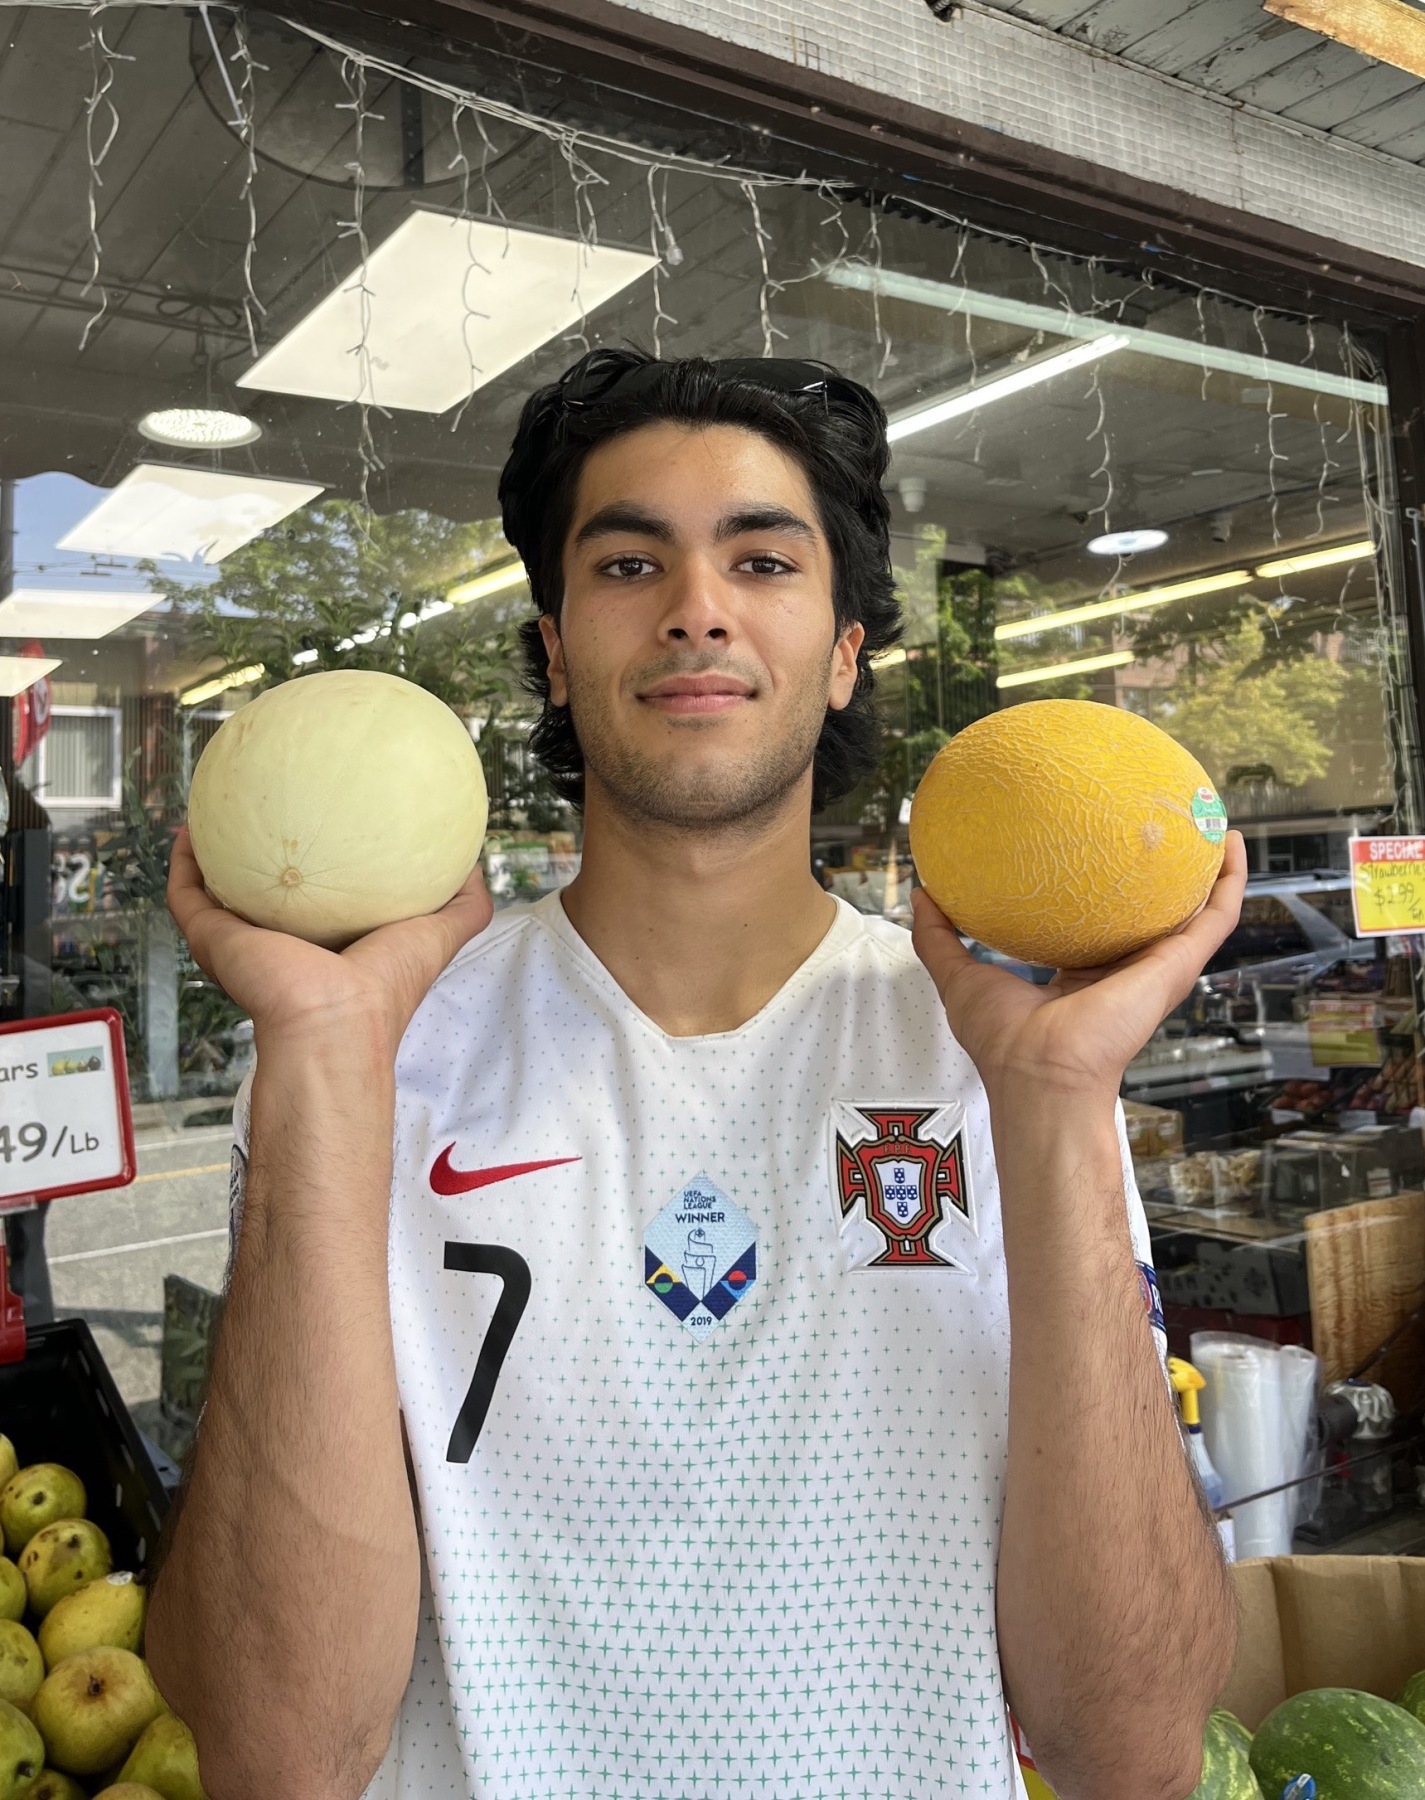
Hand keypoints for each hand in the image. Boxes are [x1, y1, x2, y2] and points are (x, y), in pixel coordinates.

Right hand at [167, 827, 493, 1056]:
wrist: (333, 1022)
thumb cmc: (387, 985)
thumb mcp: (441, 933)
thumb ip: (464, 902)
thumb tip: (475, 860)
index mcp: (328, 947)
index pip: (319, 906)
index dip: (319, 870)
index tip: (322, 826)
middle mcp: (283, 947)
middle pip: (263, 899)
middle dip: (259, 862)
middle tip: (261, 814)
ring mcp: (243, 945)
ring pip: (217, 896)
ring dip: (211, 857)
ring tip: (213, 813)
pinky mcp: (213, 941)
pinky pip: (187, 896)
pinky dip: (184, 864)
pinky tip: (189, 829)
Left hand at [910, 831, 1247, 1103]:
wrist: (1039, 1074)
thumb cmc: (1004, 1041)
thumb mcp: (961, 976)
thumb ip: (940, 937)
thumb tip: (925, 894)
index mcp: (1081, 976)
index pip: (1098, 928)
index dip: (1100, 892)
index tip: (1098, 851)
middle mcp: (1125, 970)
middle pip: (1151, 916)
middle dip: (1161, 876)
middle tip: (1164, 825)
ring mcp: (1156, 968)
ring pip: (1196, 912)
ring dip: (1212, 871)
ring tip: (1215, 824)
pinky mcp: (1177, 966)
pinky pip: (1217, 916)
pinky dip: (1232, 881)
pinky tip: (1234, 842)